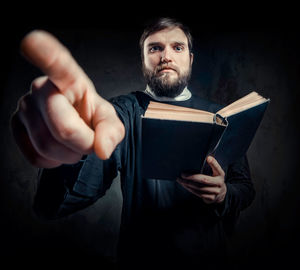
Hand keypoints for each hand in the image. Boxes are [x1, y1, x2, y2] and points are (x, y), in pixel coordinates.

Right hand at [11, 30, 124, 167]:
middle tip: (88, 140)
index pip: (57, 64)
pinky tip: (58, 149)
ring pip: (47, 146)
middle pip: (63, 129)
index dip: (45, 53)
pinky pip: (35, 157)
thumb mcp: (109, 121)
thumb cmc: (91, 118)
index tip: (32, 40)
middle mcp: (41, 88)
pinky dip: (53, 161)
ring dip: (69, 155)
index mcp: (69, 80)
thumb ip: (112, 132)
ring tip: (73, 144)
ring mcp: (24, 107)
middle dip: (82, 144)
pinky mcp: (15, 126)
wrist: (77, 127)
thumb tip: (101, 149)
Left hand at [177, 156, 226, 203]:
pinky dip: (190, 189)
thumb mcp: (215, 172)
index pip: (217, 168)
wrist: (221, 193)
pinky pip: (199, 194)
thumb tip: (204, 158)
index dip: (213, 163)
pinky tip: (185, 185)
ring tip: (180, 180)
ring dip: (188, 184)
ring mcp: (216, 191)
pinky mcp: (211, 198)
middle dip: (192, 177)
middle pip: (204, 180)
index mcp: (220, 174)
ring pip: (200, 188)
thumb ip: (210, 166)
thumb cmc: (214, 178)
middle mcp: (219, 183)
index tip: (208, 158)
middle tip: (182, 174)